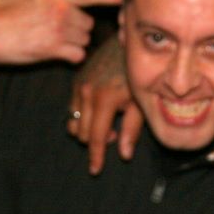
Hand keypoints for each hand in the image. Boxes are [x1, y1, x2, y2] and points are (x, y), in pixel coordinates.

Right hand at [0, 0, 121, 70]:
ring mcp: (59, 30)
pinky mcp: (55, 49)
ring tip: (53, 39)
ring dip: (74, 42)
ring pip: (84, 39)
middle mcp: (60, 10)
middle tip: (58, 29)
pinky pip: (78, 54)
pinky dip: (71, 56)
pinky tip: (57, 52)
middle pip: (88, 23)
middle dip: (78, 27)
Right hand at [67, 32, 143, 174]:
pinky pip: (72, 108)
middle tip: (117, 134)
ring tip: (110, 123)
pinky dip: (84, 116)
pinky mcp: (76, 80)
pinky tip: (101, 111)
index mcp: (105, 99)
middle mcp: (86, 92)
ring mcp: (78, 86)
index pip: (97, 137)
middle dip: (97, 141)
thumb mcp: (141, 102)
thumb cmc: (139, 73)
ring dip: (89, 130)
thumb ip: (132, 129)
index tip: (95, 170)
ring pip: (74, 122)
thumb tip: (124, 155)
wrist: (126, 42)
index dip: (97, 156)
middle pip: (83, 133)